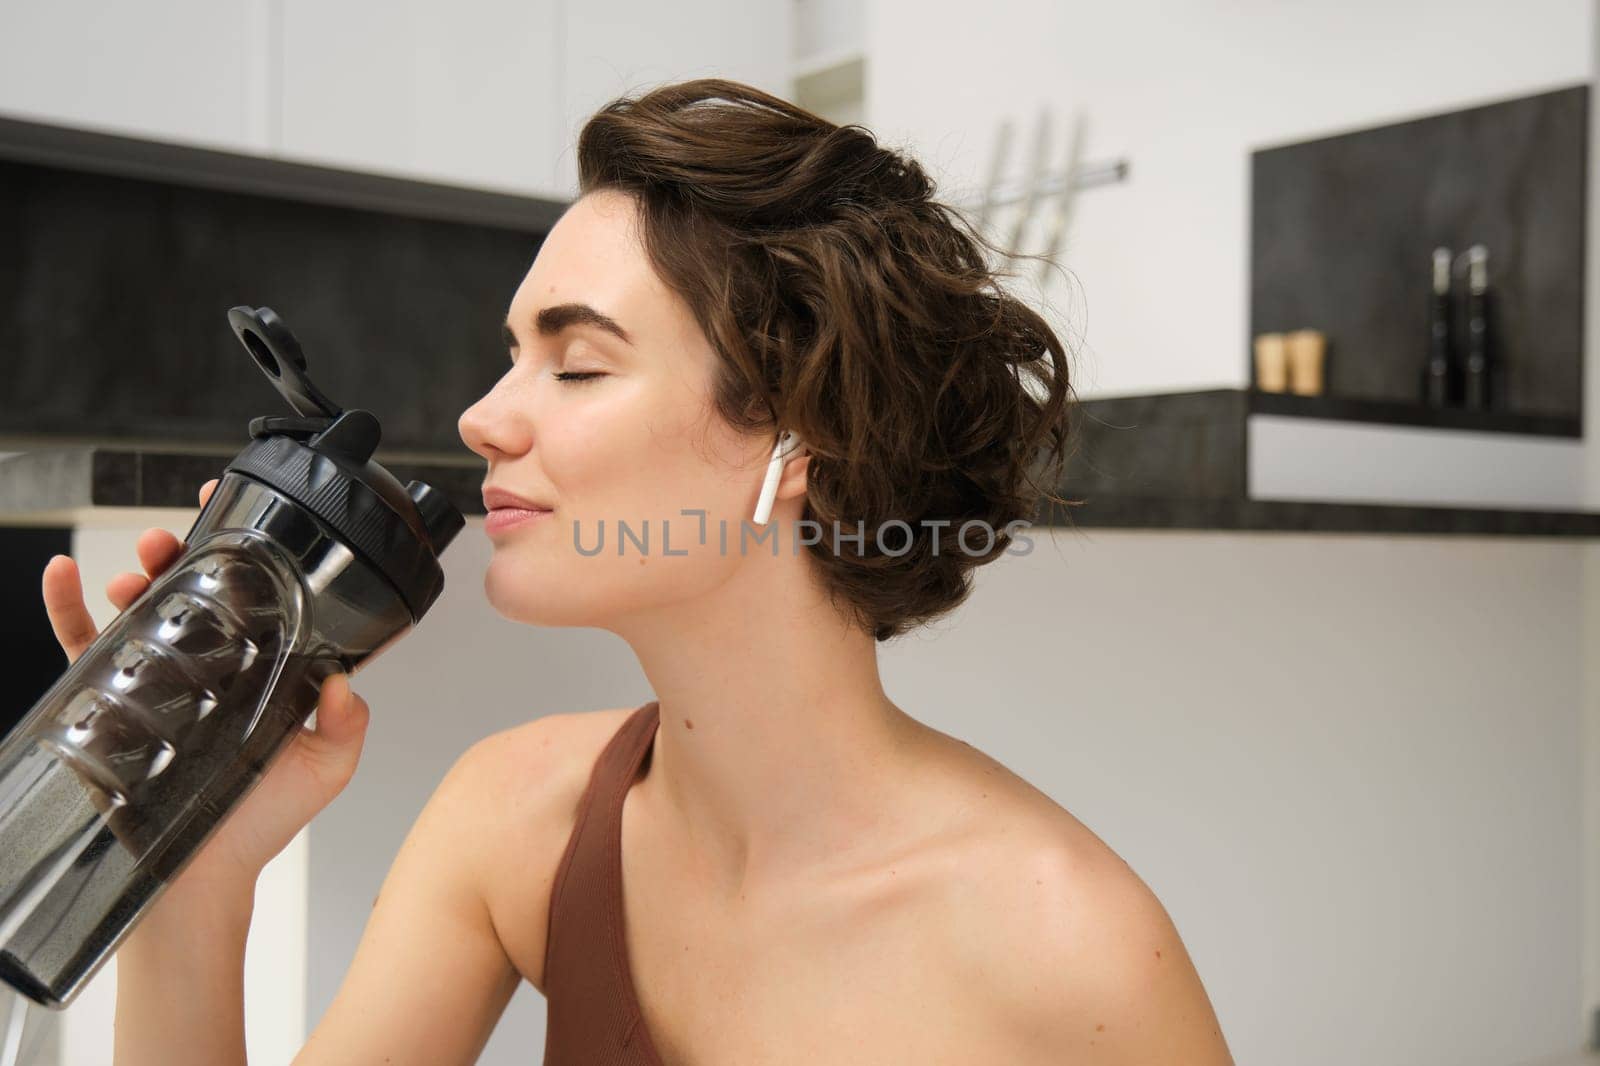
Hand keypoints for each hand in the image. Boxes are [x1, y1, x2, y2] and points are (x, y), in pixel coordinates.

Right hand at [40, 478, 371, 892]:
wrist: (199, 880)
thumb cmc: (260, 825)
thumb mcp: (323, 771)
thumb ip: (345, 726)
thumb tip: (346, 684)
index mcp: (261, 670)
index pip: (257, 598)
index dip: (251, 554)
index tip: (251, 514)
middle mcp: (210, 668)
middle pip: (194, 591)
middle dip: (183, 551)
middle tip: (176, 538)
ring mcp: (159, 682)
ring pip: (141, 610)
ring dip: (135, 574)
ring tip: (139, 564)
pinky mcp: (112, 705)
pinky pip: (81, 648)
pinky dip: (64, 606)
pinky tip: (61, 574)